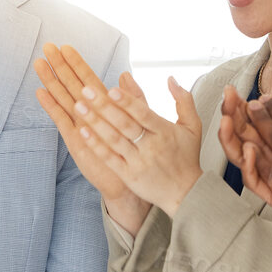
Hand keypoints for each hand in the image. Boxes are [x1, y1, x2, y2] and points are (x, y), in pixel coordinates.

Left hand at [39, 45, 204, 218]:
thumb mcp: (192, 127)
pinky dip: (95, 144)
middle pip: (124, 124)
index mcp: (164, 131)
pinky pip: (109, 157)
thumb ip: (183, 101)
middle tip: (86, 90)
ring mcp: (138, 161)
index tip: (112, 89)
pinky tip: (82, 131)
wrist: (184, 193)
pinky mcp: (128, 175)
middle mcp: (150, 146)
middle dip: (104, 106)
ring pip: (113, 139)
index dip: (127, 101)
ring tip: (78, 106)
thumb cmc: (186, 157)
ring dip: (94, 122)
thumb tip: (171, 79)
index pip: (143, 113)